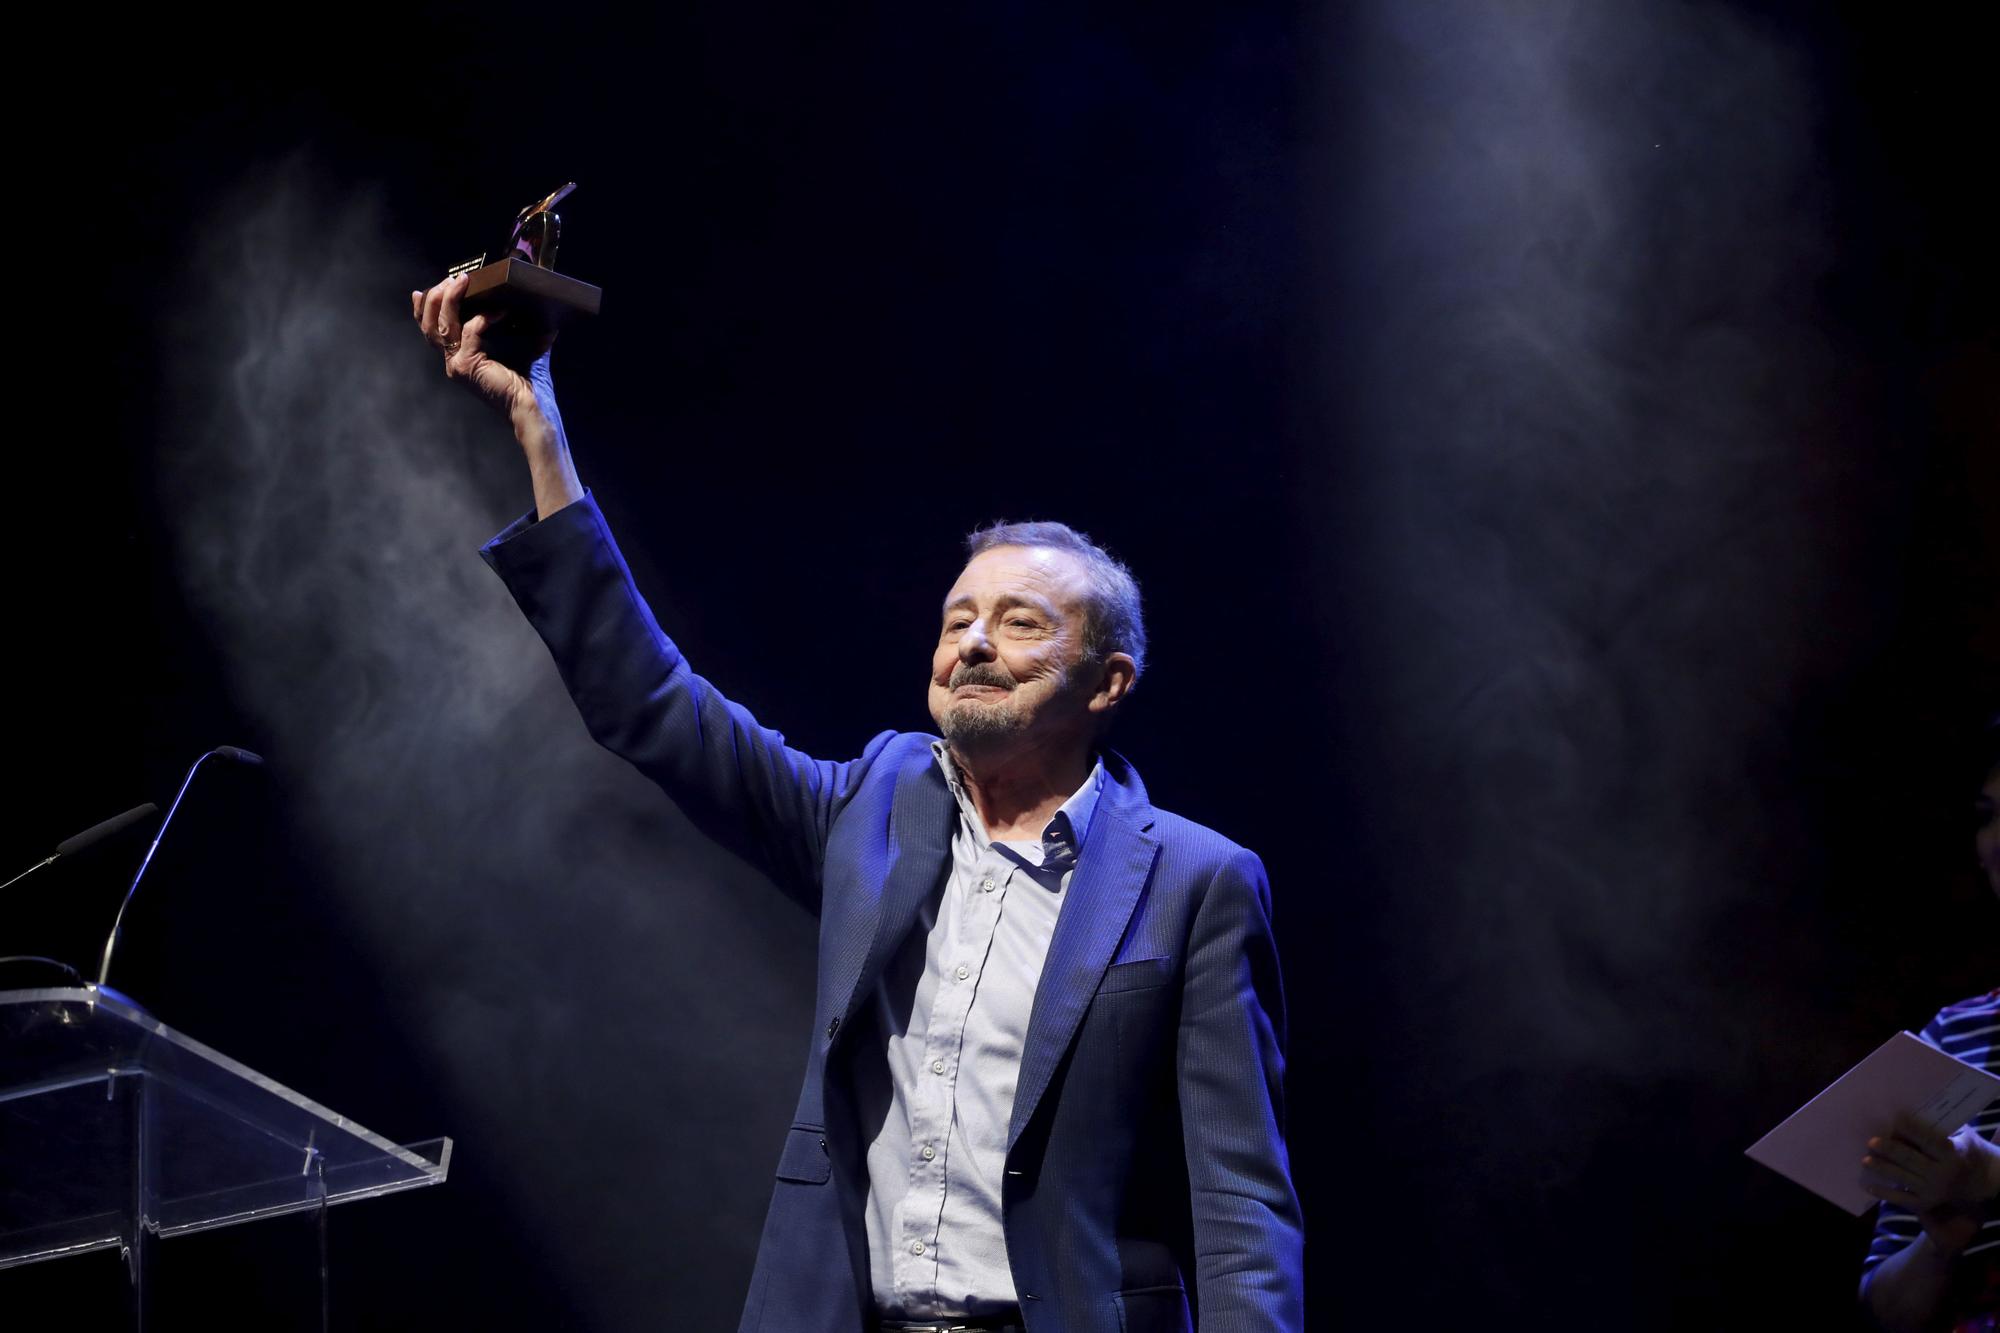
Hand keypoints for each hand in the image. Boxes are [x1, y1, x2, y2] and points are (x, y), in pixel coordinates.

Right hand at [411, 274, 559, 436]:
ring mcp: (457, 364)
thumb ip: (516, 325)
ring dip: (449, 299)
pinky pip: (470, 332)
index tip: (430, 287)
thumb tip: (532, 302)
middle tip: (452, 279)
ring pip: (441, 325)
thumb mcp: (518, 345)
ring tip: (462, 281)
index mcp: (459, 356)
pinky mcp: (468, 365)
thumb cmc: (527, 381)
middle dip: (436, 297)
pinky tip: (498, 311)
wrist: (531, 407)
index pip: (431, 329)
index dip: (425, 308)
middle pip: (428, 323)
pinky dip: (483, 318)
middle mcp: (453, 360)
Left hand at [1860, 1113, 1999, 1256]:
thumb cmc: (1968, 1151)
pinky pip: (1901, 1198)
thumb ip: (1941, 1127)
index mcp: (1953, 1155)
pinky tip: (1867, 1186)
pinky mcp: (1925, 1203)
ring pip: (1902, 1177)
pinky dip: (1884, 1193)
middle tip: (1872, 1141)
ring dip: (1882, 1168)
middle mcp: (1942, 1175)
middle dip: (1890, 1150)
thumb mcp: (1962, 1136)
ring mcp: (1933, 1191)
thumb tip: (1912, 1111)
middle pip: (1911, 1159)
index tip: (1895, 1118)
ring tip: (1866, 1159)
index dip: (1911, 1129)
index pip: (1928, 1140)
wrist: (1982, 1182)